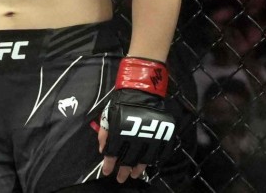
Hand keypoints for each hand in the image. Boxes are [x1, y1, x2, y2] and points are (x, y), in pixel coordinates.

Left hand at [98, 58, 175, 182]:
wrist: (141, 88)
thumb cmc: (122, 101)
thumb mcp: (108, 114)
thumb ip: (104, 133)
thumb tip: (102, 150)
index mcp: (120, 131)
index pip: (113, 153)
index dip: (109, 164)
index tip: (107, 171)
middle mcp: (136, 136)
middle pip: (129, 159)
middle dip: (123, 171)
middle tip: (120, 178)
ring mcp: (151, 135)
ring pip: (145, 158)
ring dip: (138, 168)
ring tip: (134, 174)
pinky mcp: (163, 133)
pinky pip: (161, 151)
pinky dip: (155, 159)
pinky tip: (150, 163)